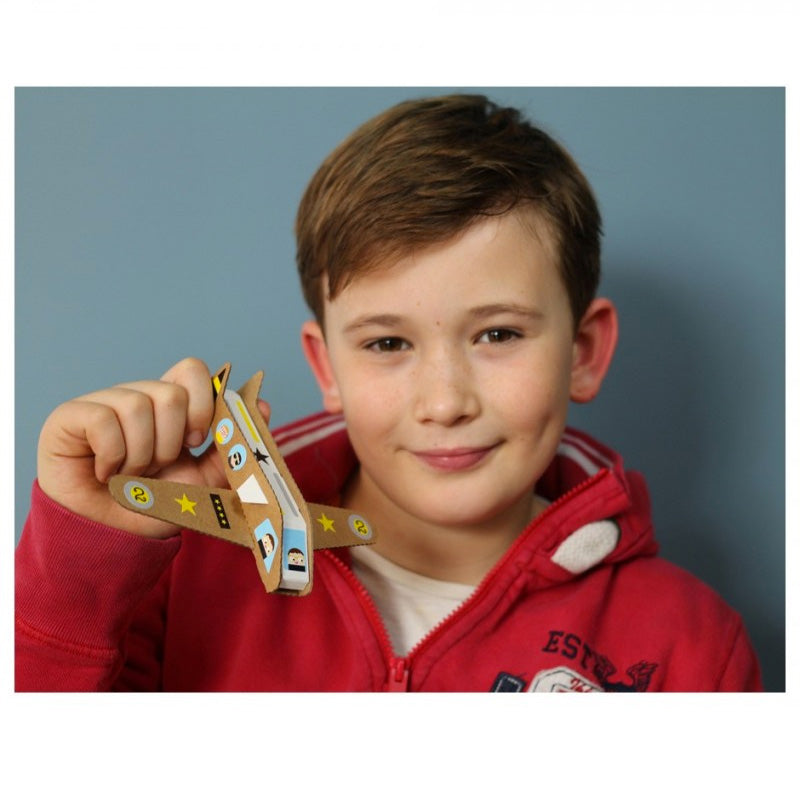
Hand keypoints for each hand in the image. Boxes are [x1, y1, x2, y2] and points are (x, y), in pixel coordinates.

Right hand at [37, 357, 269, 538]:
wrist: (109, 537)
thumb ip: (230, 449)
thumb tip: (262, 407)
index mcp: (169, 406)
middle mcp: (137, 396)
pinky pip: (103, 419)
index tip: (198, 441)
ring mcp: (103, 402)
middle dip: (172, 441)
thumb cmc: (152, 504)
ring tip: (131, 474)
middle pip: (172, 392)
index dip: (202, 403)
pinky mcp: (70, 416)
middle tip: (159, 465)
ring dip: (141, 454)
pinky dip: (112, 456)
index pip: (192, 370)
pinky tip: (106, 473)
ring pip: (138, 405)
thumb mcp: (202, 481)